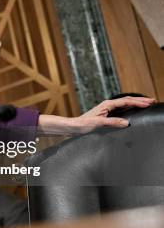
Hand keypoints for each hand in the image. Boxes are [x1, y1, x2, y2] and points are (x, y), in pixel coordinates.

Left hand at [38, 96, 154, 134]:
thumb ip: (112, 122)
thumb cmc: (84, 124)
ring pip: (125, 104)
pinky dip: (130, 108)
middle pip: (127, 100)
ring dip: (136, 103)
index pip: (126, 102)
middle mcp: (108, 105)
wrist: (74, 126)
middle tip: (152, 101)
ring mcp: (107, 109)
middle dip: (140, 100)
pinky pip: (121, 109)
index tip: (149, 103)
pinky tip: (134, 110)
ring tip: (146, 103)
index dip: (138, 102)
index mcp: (107, 105)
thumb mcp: (99, 124)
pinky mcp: (106, 114)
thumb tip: (127, 123)